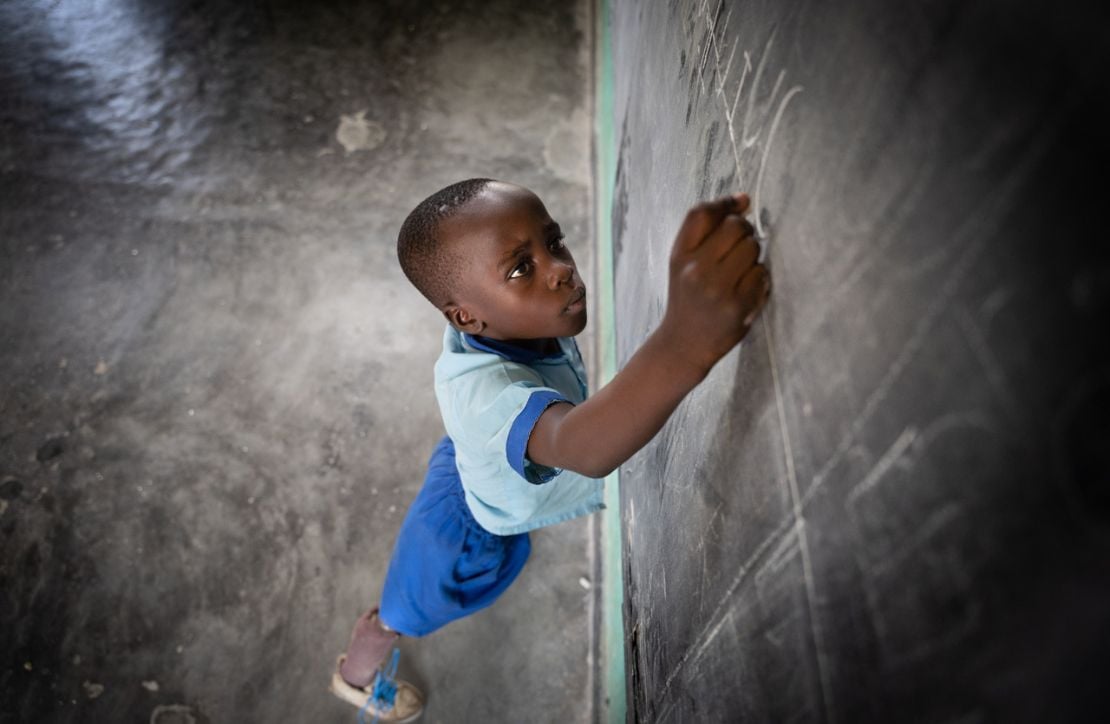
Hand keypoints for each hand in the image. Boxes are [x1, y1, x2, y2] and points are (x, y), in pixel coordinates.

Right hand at [658, 193, 770, 374]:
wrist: (683, 344)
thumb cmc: (688, 298)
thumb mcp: (683, 263)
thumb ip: (708, 232)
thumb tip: (743, 199)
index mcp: (680, 255)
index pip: (702, 213)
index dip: (726, 203)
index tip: (740, 204)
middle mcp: (695, 270)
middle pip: (735, 227)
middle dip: (745, 232)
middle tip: (740, 247)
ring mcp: (717, 288)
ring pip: (752, 248)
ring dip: (753, 256)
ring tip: (739, 272)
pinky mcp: (738, 305)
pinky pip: (762, 274)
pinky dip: (759, 279)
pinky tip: (746, 290)